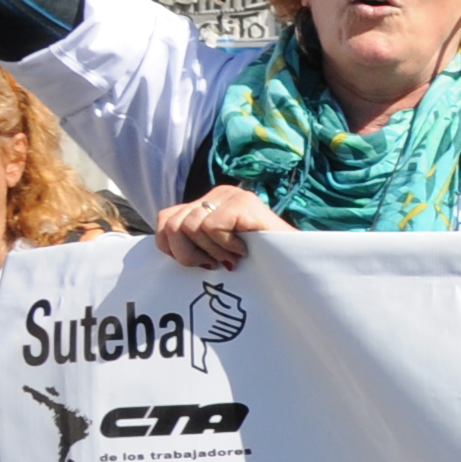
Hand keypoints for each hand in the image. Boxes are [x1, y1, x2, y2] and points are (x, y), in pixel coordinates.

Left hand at [155, 186, 287, 269]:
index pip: (165, 220)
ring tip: (233, 258)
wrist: (296, 267)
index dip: (172, 248)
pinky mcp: (243, 203)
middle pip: (171, 225)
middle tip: (214, 265)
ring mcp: (231, 196)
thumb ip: (192, 243)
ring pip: (189, 227)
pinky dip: (225, 246)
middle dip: (187, 254)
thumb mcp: (216, 253)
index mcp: (208, 203)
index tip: (200, 263)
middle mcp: (218, 194)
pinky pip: (211, 227)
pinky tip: (243, 251)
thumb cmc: (259, 266)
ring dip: (211, 252)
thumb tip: (163, 246)